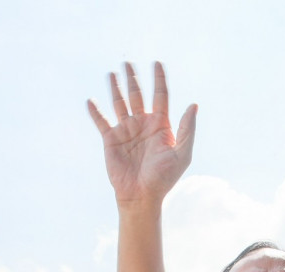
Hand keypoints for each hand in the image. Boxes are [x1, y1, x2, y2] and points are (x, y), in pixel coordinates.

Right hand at [88, 62, 196, 206]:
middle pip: (138, 95)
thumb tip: (193, 105)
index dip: (159, 79)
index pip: (161, 96)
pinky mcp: (111, 140)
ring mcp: (126, 131)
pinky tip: (91, 101)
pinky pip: (102, 122)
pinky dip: (96, 112)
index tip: (157, 63)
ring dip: (116, 88)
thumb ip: (187, 129)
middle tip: (127, 62)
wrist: (141, 196)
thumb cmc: (164, 178)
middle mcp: (143, 124)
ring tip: (112, 73)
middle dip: (133, 78)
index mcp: (161, 125)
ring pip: (120, 103)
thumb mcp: (181, 154)